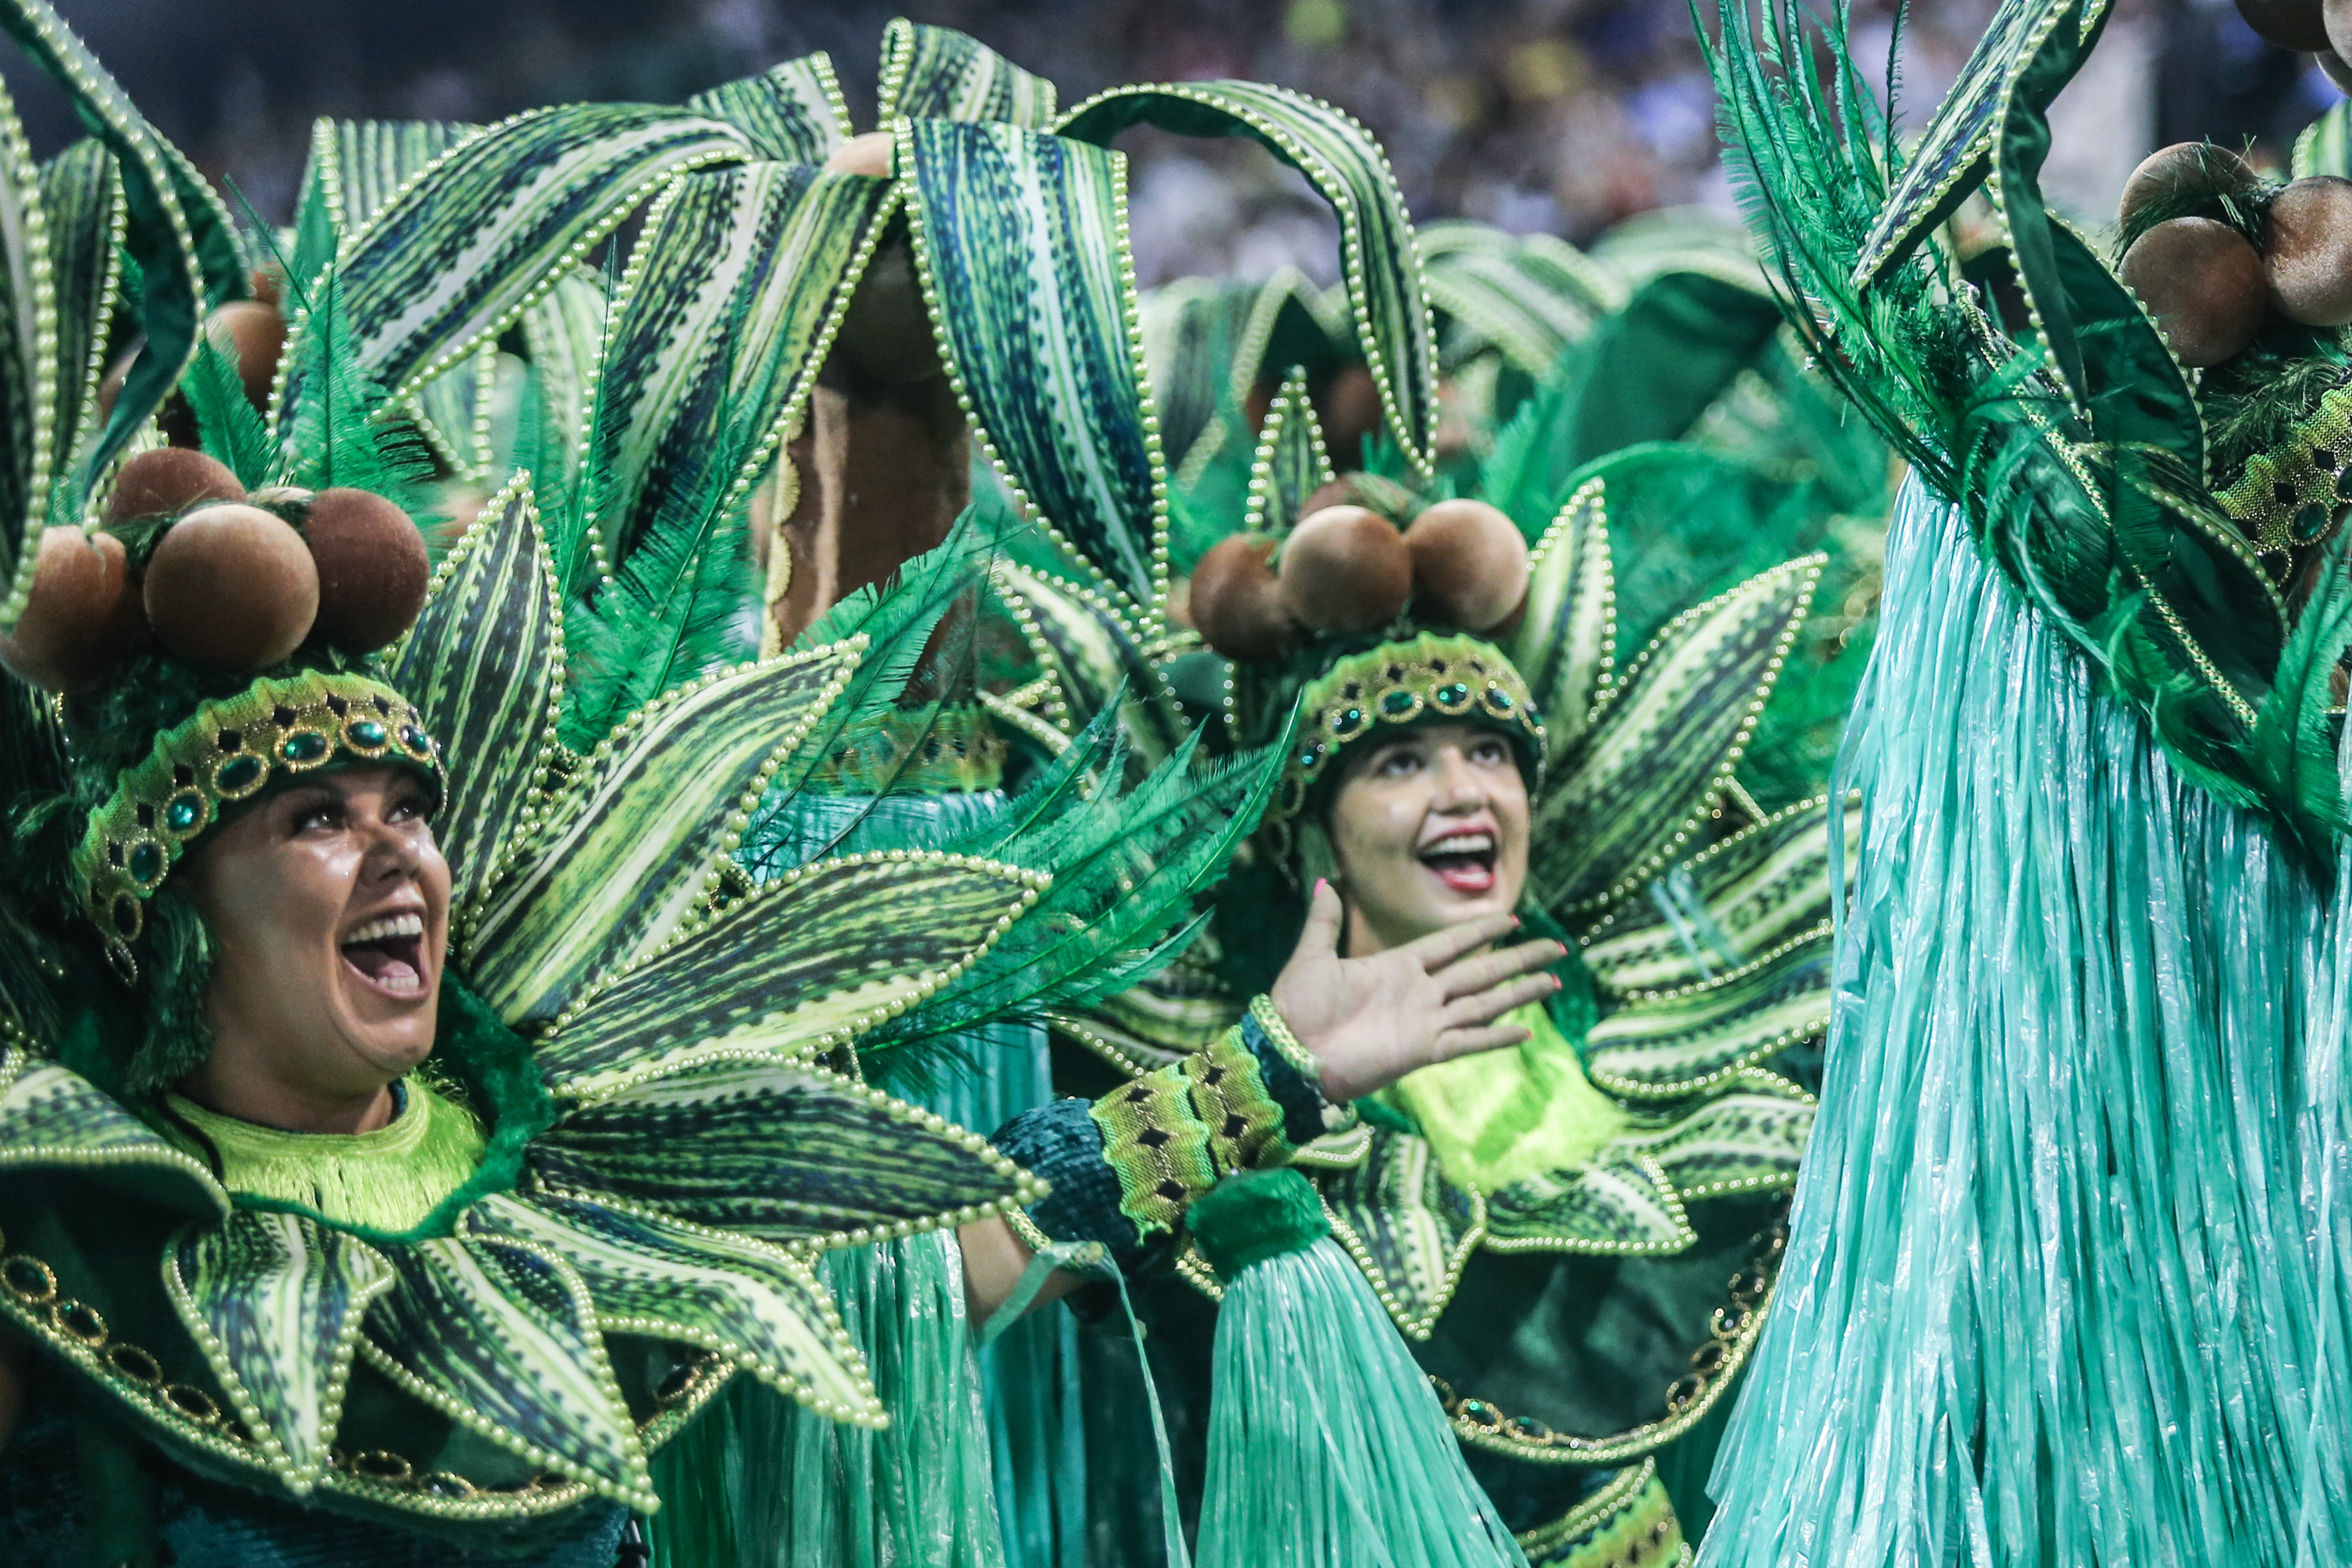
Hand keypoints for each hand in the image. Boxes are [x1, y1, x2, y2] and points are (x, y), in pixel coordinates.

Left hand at [1269, 880, 1564, 1101]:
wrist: (1288, 1055)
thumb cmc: (1297, 1007)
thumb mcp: (1311, 956)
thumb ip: (1324, 921)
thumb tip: (1323, 881)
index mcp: (1397, 966)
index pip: (1450, 944)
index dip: (1480, 931)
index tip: (1512, 918)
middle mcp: (1419, 992)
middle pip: (1480, 970)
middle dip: (1518, 958)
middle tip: (1556, 947)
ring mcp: (1424, 1022)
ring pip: (1484, 1003)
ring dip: (1519, 992)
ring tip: (1553, 980)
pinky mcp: (1422, 1051)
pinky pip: (1467, 1040)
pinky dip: (1496, 1037)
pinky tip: (1525, 1029)